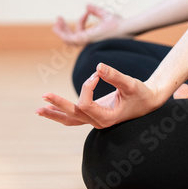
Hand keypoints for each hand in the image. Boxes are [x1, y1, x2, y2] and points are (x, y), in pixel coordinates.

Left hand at [35, 63, 159, 128]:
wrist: (149, 101)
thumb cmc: (141, 94)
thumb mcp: (130, 84)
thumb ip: (115, 76)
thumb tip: (98, 66)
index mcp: (107, 117)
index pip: (86, 104)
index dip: (87, 87)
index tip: (96, 74)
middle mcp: (98, 122)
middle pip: (72, 115)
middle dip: (58, 105)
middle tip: (43, 95)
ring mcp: (95, 120)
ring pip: (70, 120)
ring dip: (54, 114)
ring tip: (38, 110)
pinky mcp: (94, 115)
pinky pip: (75, 117)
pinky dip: (62, 113)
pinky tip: (49, 109)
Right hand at [53, 4, 130, 45]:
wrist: (126, 27)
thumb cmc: (120, 24)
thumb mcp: (106, 15)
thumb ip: (96, 11)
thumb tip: (86, 5)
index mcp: (94, 38)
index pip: (82, 32)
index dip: (81, 21)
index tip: (86, 12)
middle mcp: (90, 42)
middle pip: (72, 38)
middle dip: (64, 29)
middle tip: (58, 19)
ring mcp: (87, 42)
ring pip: (68, 40)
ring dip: (61, 30)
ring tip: (57, 20)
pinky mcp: (85, 40)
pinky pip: (69, 39)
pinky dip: (62, 32)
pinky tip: (58, 24)